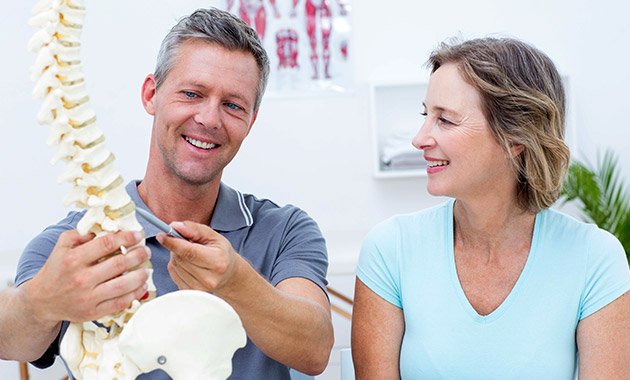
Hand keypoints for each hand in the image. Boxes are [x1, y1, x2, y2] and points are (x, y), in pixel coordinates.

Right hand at [25, 230, 150, 323]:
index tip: (137, 235)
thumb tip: (107, 228)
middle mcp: (82, 279)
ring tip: (147, 269)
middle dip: (138, 255)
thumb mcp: (62, 246)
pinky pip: (120, 303)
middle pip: (119, 264)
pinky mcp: (93, 312)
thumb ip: (82, 234)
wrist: (42, 301)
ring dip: (140, 276)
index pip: (106, 244)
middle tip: (146, 251)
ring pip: (123, 285)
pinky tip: (142, 286)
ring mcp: (88, 297)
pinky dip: (135, 294)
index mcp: (74, 259)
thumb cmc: (56, 270)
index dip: (126, 238)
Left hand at [156, 222, 239, 294]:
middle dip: (176, 246)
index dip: (172, 242)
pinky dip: (177, 266)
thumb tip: (175, 226)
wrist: (228, 274)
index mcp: (217, 261)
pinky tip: (188, 264)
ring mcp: (199, 289)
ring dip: (177, 256)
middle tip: (185, 241)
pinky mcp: (190, 293)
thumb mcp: (213, 236)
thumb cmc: (221, 253)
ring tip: (190, 254)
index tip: (162, 235)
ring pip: (175, 266)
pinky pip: (173, 274)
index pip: (188, 252)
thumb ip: (194, 229)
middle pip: (180, 258)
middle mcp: (209, 278)